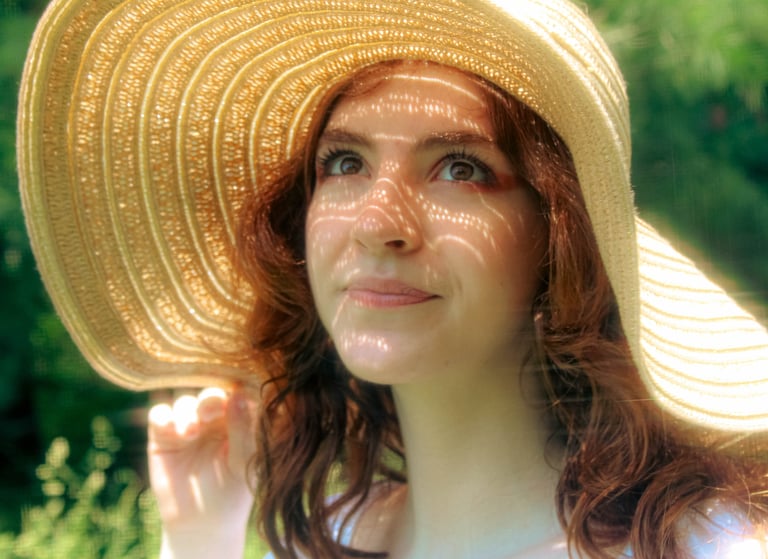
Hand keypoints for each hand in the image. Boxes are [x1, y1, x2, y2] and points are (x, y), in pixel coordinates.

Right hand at [148, 386, 257, 557]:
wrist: (202, 523)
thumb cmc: (233, 492)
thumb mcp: (243, 462)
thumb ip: (243, 429)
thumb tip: (239, 395)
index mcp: (239, 418)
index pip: (239, 393)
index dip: (238, 389)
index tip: (239, 392)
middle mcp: (214, 416)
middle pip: (211, 392)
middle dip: (210, 398)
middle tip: (210, 411)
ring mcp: (188, 423)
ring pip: (185, 400)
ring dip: (187, 412)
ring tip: (191, 433)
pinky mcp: (163, 434)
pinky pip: (159, 414)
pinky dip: (163, 416)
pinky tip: (171, 429)